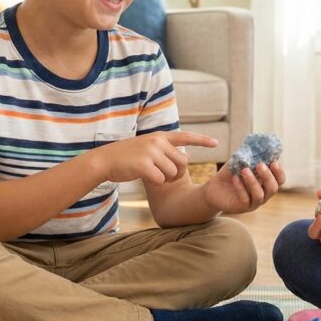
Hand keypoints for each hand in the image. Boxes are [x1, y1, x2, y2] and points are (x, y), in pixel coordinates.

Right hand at [97, 131, 217, 184]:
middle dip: (177, 174)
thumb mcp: (147, 147)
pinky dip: (155, 183)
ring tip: (151, 175)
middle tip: (163, 175)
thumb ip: (165, 150)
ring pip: (173, 173)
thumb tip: (186, 157)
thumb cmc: (126, 157)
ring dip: (165, 179)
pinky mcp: (144, 165)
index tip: (216, 143)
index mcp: (159, 136)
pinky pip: (160, 180)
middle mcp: (157, 142)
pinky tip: (145, 178)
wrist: (104, 161)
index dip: (202, 140)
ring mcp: (150, 152)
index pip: (185, 136)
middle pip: (183, 162)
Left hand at [202, 161, 285, 213]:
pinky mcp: (240, 208)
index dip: (279, 172)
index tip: (273, 162)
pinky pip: (245, 199)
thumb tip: (257, 143)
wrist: (213, 189)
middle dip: (268, 176)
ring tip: (244, 170)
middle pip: (273, 189)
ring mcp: (252, 203)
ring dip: (253, 182)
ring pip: (259, 195)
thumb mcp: (239, 162)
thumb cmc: (230, 175)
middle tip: (259, 165)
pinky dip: (241, 188)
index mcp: (265, 184)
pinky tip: (235, 178)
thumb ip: (249, 155)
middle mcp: (262, 195)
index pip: (279, 180)